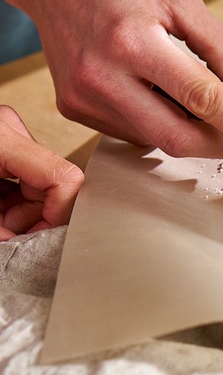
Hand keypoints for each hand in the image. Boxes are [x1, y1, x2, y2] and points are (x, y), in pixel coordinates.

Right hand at [0, 0, 222, 164]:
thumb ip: (221, 50)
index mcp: (133, 40)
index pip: (202, 99)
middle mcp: (102, 75)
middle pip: (178, 137)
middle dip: (220, 143)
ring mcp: (84, 97)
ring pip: (156, 139)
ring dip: (189, 128)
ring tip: (186, 89)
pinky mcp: (73, 108)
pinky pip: (133, 132)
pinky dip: (158, 121)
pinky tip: (155, 90)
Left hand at [0, 105, 83, 239]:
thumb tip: (20, 243)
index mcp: (4, 139)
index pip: (64, 178)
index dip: (61, 214)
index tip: (42, 235)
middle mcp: (11, 131)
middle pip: (54, 184)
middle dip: (35, 216)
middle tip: (7, 232)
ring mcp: (9, 135)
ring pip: (41, 185)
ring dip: (22, 212)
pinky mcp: (4, 143)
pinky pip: (25, 178)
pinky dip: (13, 202)